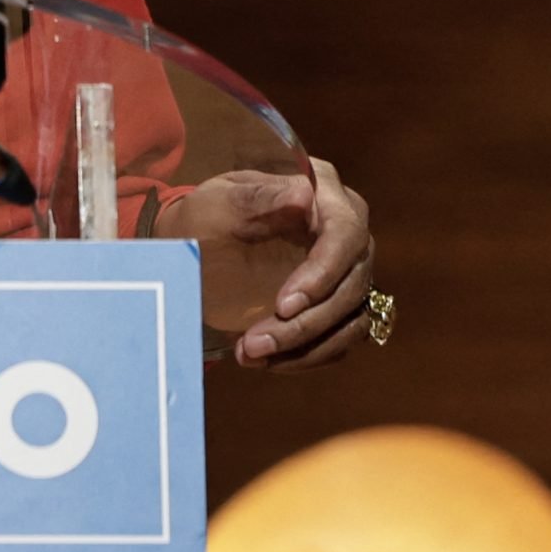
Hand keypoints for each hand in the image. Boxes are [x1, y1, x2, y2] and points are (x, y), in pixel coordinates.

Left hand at [157, 156, 375, 373]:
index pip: (345, 232)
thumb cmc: (207, 214)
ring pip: (351, 318)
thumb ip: (258, 196)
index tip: (283, 306)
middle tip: (254, 344)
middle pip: (351, 284)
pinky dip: (308, 356)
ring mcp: (348, 269)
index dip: (323, 273)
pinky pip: (341, 338)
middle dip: (305, 323)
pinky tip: (269, 360)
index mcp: (324, 191)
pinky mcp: (340, 304)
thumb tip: (305, 196)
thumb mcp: (220, 200)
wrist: (199, 243)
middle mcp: (347, 230)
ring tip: (253, 355)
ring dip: (306, 347)